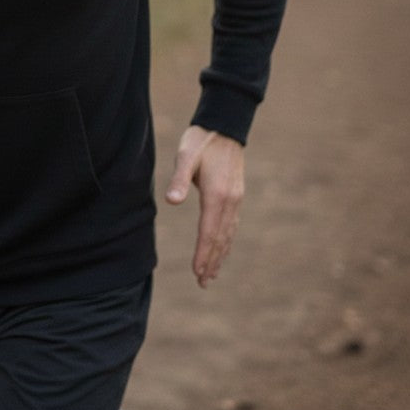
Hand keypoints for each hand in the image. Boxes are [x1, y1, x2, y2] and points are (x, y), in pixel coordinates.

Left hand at [165, 125, 244, 287]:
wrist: (224, 126)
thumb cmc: (200, 141)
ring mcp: (236, 199)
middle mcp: (230, 201)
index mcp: (217, 195)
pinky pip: (232, 225)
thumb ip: (179, 179)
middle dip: (211, 261)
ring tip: (212, 274)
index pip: (208, 232)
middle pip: (220, 238)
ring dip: (220, 255)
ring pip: (228, 234)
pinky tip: (222, 248)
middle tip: (203, 283)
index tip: (197, 272)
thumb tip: (172, 202)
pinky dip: (226, 241)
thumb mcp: (185, 156)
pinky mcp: (237, 195)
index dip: (202, 253)